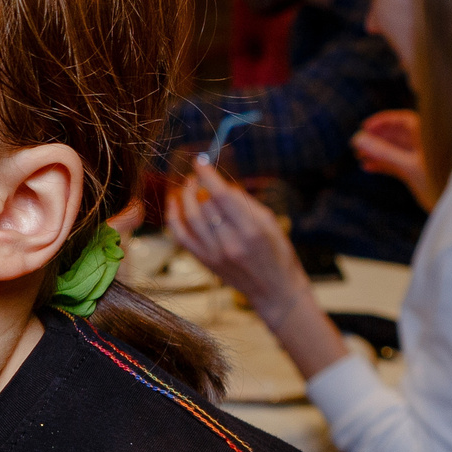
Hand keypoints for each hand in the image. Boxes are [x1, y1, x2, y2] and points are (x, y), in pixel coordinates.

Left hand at [164, 158, 313, 321]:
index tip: (199, 161)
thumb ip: (245, 202)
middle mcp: (230, 243)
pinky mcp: (205, 262)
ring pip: (191, 218)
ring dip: (185, 197)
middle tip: (199, 177)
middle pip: (204, 205)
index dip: (208, 176)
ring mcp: (215, 254)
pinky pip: (181, 236)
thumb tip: (221, 183)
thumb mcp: (270, 223)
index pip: (222, 196)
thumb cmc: (277, 252)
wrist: (274, 290)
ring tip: (188, 186)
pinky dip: (174, 217)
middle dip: (200, 186)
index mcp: (251, 231)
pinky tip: (173, 202)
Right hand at [351, 109, 438, 207]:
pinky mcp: (414, 173)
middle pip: (395, 135)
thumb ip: (384, 153)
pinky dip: (381, 165)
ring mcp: (418, 160)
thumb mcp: (409, 166)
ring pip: (393, 151)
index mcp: (428, 138)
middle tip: (357, 143)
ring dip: (376, 152)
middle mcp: (423, 146)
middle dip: (376, 139)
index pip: (403, 121)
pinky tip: (367, 167)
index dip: (383, 121)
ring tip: (359, 156)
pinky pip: (395, 164)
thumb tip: (358, 139)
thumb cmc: (439, 182)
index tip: (365, 126)